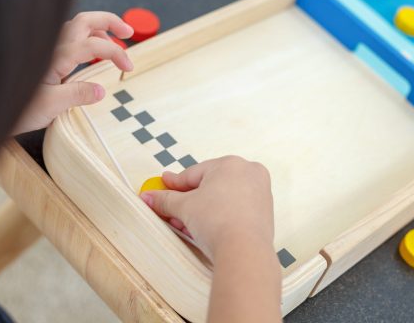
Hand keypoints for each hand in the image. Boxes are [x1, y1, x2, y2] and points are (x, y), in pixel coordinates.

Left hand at [13, 12, 133, 133]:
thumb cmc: (12, 107)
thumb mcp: (50, 106)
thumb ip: (78, 95)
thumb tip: (101, 90)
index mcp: (57, 56)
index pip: (96, 44)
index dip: (116, 53)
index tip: (128, 68)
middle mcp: (52, 46)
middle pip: (86, 20)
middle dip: (110, 21)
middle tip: (128, 32)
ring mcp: (47, 49)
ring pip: (76, 26)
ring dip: (98, 28)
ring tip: (113, 40)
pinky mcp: (43, 56)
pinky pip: (68, 38)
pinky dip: (85, 38)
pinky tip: (89, 52)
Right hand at [140, 156, 273, 260]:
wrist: (244, 250)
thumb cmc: (218, 221)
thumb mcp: (184, 207)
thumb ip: (165, 199)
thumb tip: (148, 197)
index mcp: (230, 163)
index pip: (194, 173)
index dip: (174, 183)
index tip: (162, 185)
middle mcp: (249, 173)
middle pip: (209, 186)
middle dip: (188, 200)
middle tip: (171, 210)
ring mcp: (260, 192)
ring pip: (222, 199)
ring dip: (202, 211)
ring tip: (184, 224)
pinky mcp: (264, 212)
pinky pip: (235, 209)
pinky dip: (219, 216)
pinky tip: (204, 229)